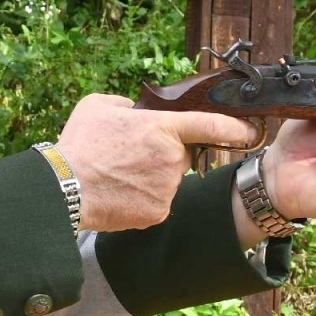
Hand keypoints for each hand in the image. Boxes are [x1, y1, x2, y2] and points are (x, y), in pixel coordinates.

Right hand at [56, 94, 258, 232]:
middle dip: (164, 153)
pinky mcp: (158, 212)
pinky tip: (121, 192)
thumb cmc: (79, 144)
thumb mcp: (98, 105)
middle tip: (132, 155)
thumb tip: (134, 109)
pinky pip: (158, 201)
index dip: (236, 128)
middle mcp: (172, 158)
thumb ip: (125, 103)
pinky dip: (144, 198)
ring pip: (169, 180)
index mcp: (162, 127)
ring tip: (119, 175)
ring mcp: (167, 188)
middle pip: (181, 154)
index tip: (250, 131)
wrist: (64, 189)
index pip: (212, 126)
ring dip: (152, 177)